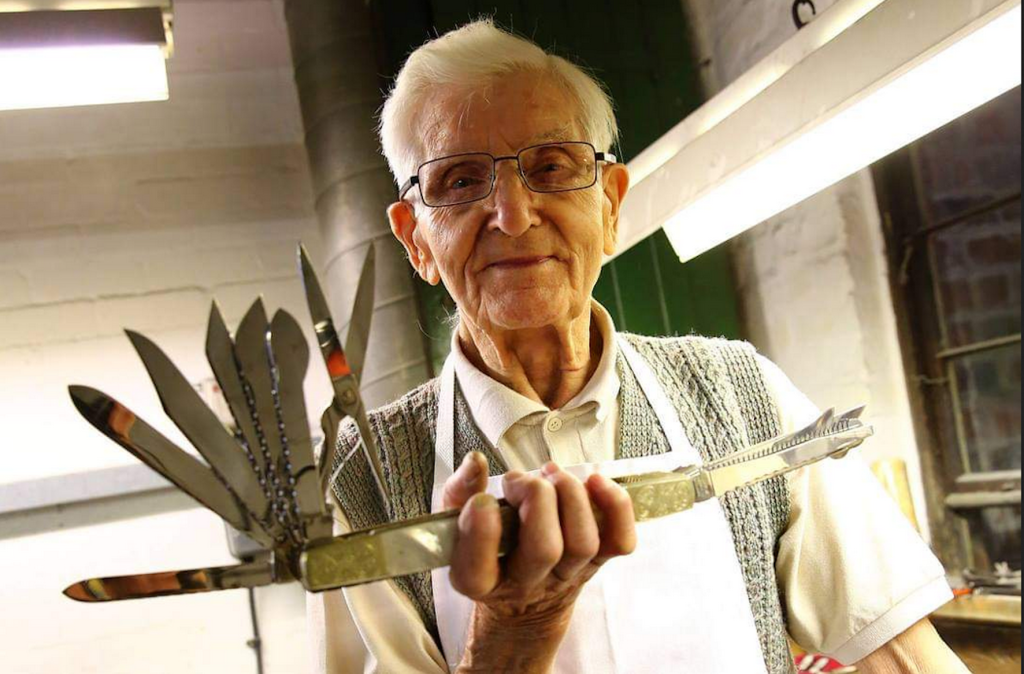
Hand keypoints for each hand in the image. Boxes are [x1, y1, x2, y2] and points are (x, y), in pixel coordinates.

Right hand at [442, 452, 636, 671]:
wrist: (522, 600)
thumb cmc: (488, 549)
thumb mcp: (456, 524)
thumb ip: (459, 491)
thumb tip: (476, 461)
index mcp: (480, 580)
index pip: (478, 569)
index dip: (482, 532)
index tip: (482, 501)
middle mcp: (526, 583)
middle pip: (544, 550)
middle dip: (536, 499)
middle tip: (520, 481)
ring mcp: (567, 575)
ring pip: (583, 543)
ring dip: (571, 496)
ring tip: (551, 474)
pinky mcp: (597, 563)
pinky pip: (620, 541)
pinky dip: (615, 507)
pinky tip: (595, 482)